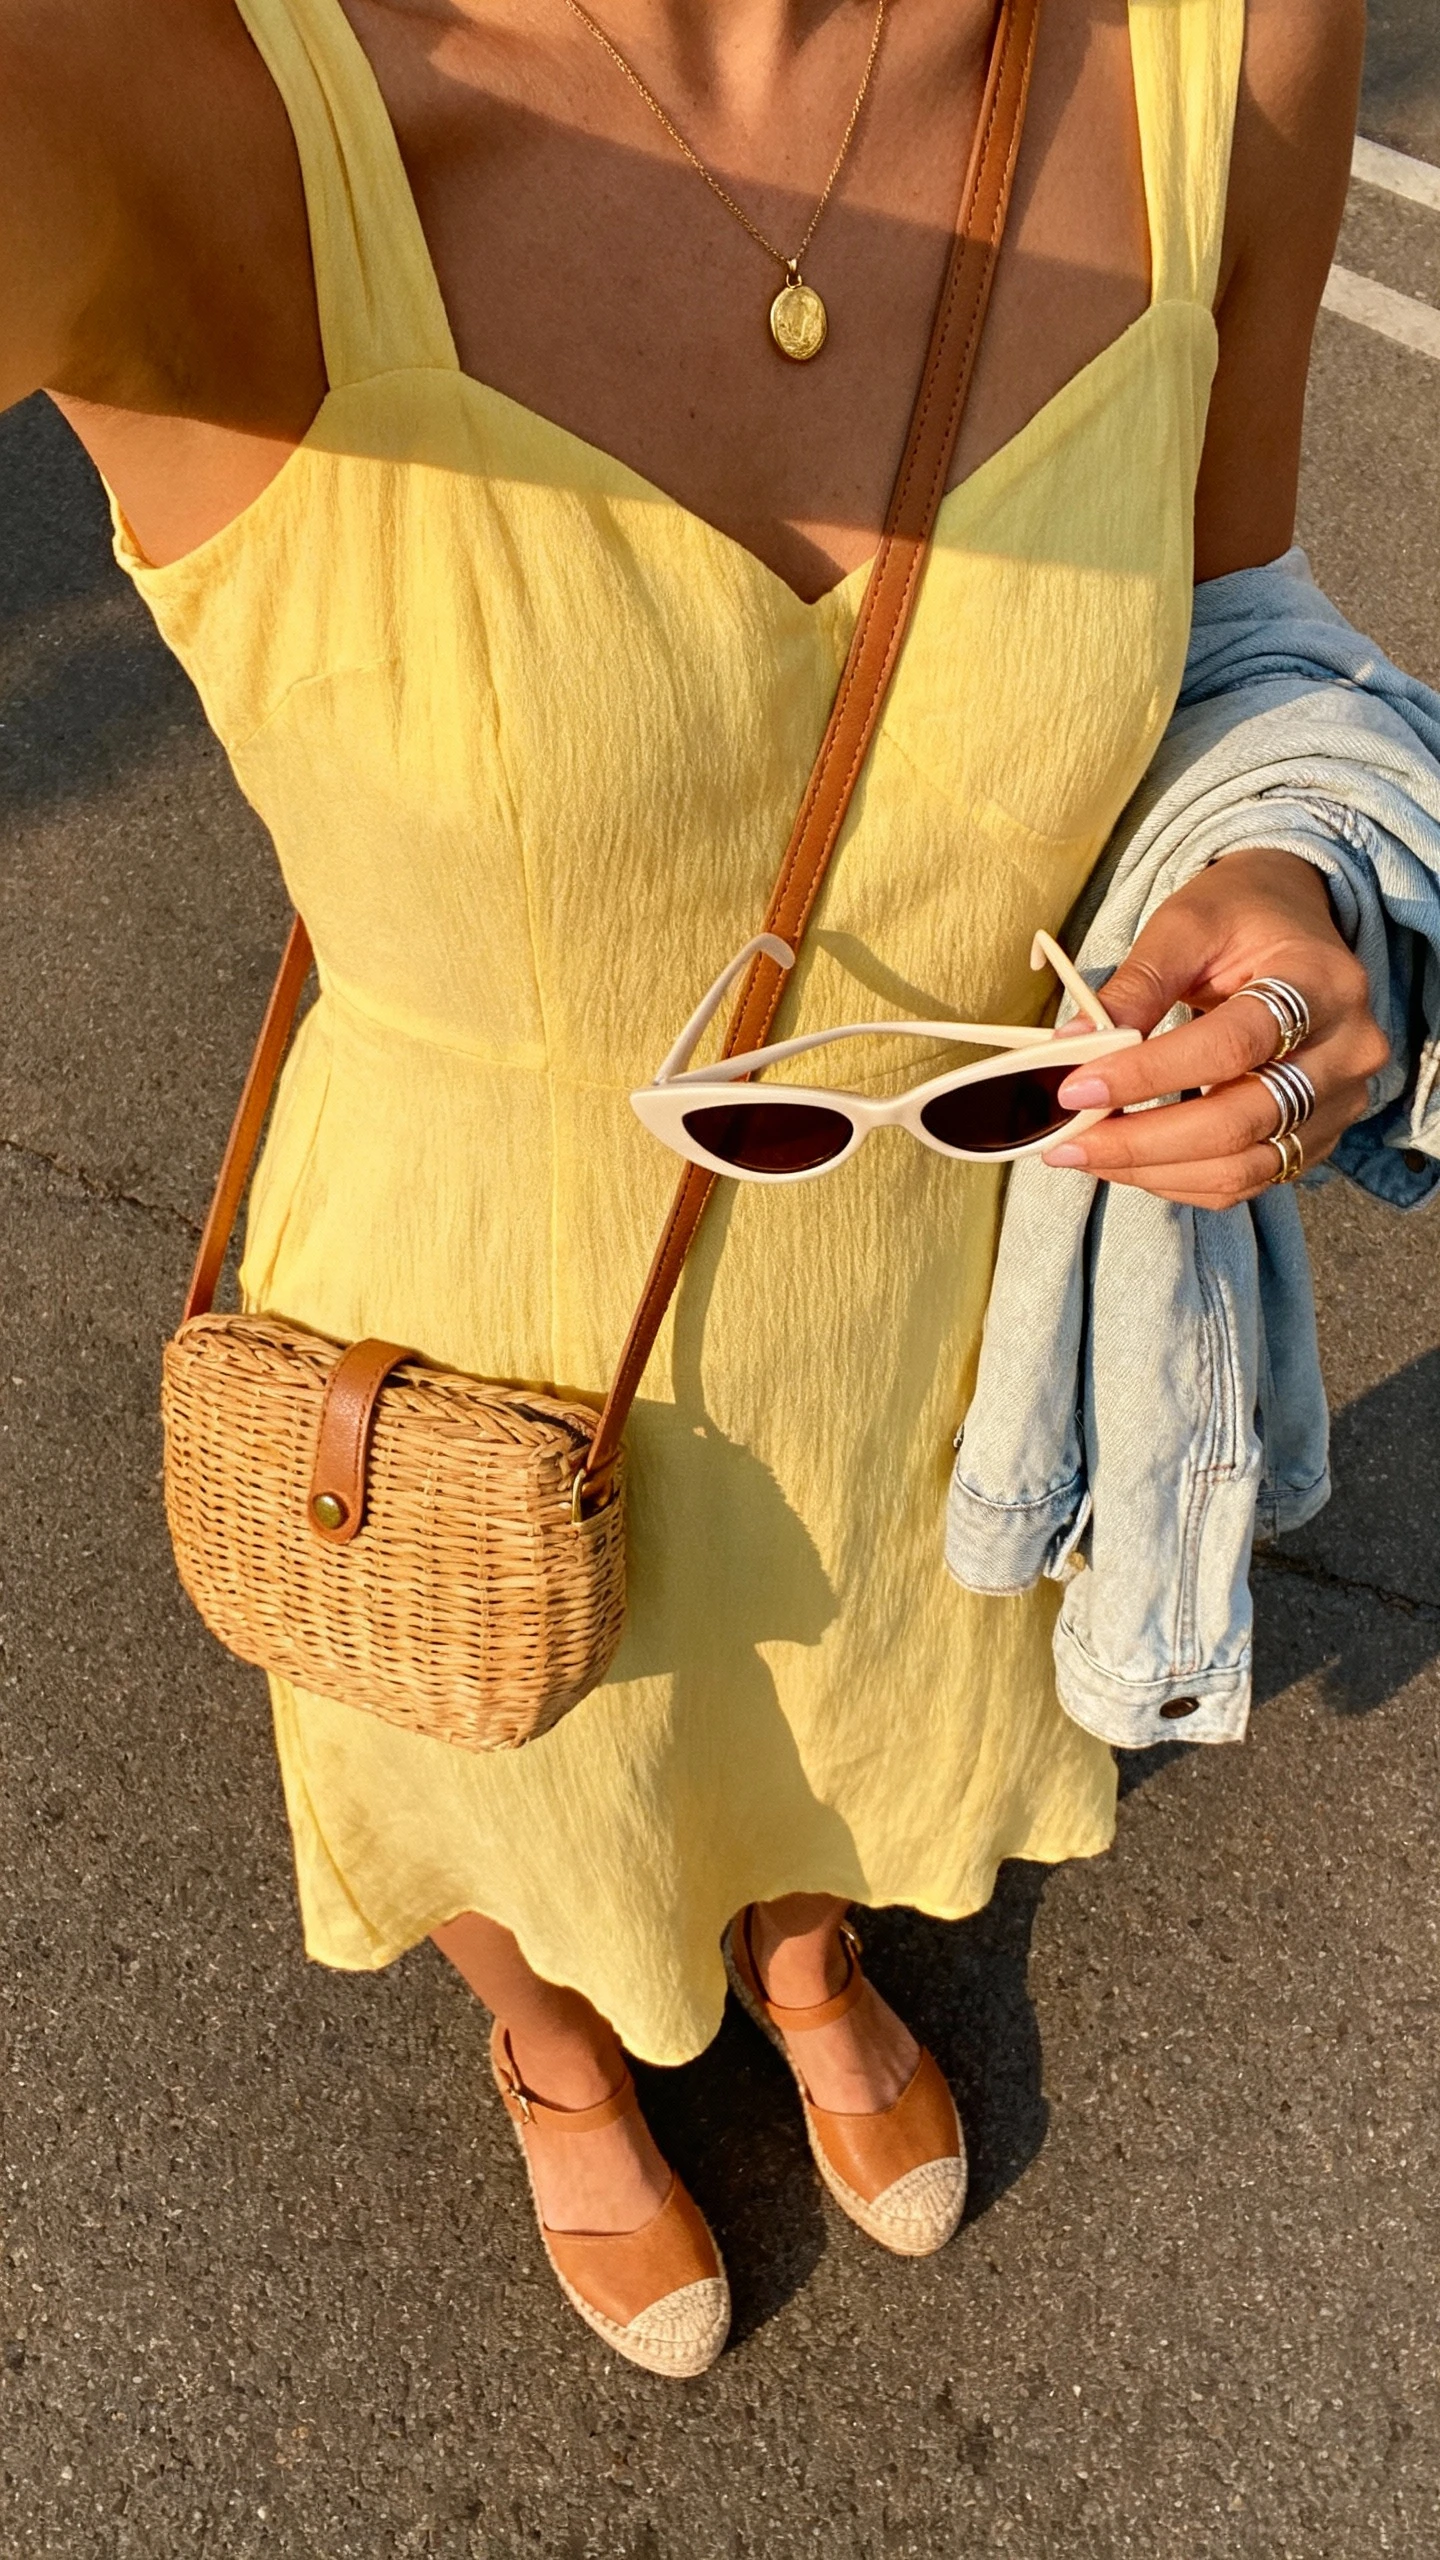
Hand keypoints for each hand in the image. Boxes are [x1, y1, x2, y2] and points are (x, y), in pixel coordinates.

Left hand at [1041, 850, 1389, 1208]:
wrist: (1295, 924)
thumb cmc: (1240, 917)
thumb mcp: (1185, 925)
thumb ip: (1137, 986)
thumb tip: (1075, 1049)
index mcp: (1320, 981)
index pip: (1231, 1045)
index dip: (1149, 1075)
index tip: (1077, 1089)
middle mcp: (1347, 1049)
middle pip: (1241, 1121)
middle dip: (1142, 1141)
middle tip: (1067, 1142)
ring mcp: (1340, 1101)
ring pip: (1244, 1166)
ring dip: (1154, 1170)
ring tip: (1087, 1153)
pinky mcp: (1320, 1136)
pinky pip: (1248, 1180)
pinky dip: (1180, 1180)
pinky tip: (1130, 1162)